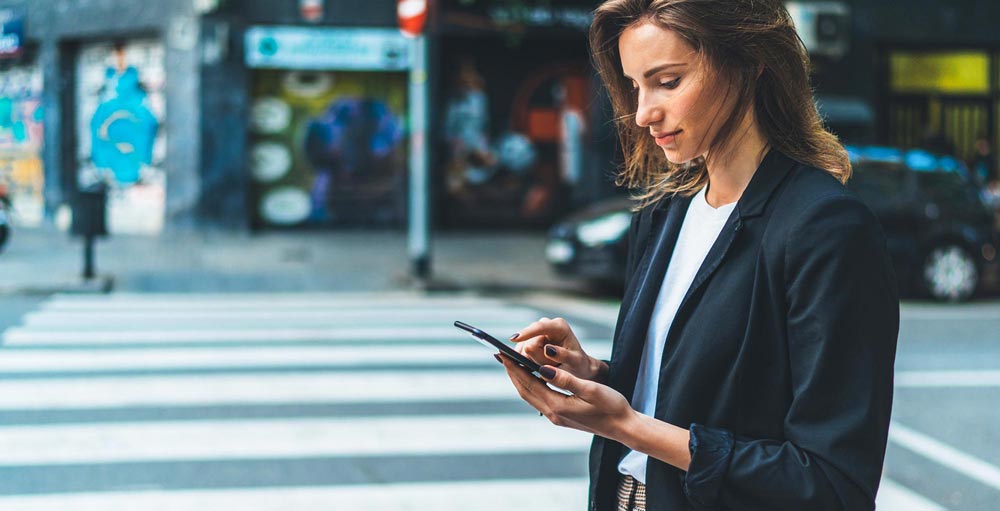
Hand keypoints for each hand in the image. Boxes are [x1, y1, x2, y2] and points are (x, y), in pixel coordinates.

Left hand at [498, 356, 634, 441]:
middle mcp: (553, 414)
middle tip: (500, 354)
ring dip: (519, 379)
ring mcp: (557, 417)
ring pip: (530, 396)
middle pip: (524, 390)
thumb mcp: (591, 389)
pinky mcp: (562, 417)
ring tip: (511, 363)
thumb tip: (543, 369)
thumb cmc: (612, 406)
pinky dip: (530, 386)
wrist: (624, 427)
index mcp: (558, 406)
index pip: (529, 383)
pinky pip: (539, 399)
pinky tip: (531, 376)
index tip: (502, 353)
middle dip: (512, 372)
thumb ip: (566, 380)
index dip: (514, 368)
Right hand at [510, 317, 608, 382]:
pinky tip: (537, 366)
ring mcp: (536, 332)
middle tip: (551, 366)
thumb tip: (547, 349)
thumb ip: (562, 355)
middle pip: (528, 342)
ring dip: (531, 360)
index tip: (514, 339)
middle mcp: (546, 325)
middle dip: (536, 357)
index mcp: (559, 326)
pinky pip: (519, 352)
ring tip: (547, 366)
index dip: (526, 333)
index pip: (539, 327)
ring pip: (522, 348)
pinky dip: (526, 362)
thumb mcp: (575, 362)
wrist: (576, 367)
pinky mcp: (528, 340)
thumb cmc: (577, 364)